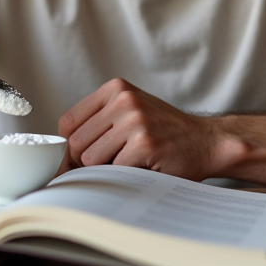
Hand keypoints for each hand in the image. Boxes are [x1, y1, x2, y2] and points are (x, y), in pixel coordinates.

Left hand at [58, 79, 221, 180]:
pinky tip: (142, 168)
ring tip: (130, 163)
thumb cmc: (164, 133)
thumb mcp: (129, 113)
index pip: (68, 122)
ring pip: (91, 159)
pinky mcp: (144, 143)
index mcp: (115, 89)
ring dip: (107, 170)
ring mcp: (134, 120)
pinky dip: (123, 177)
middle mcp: (124, 100)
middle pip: (76, 143)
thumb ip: (97, 124)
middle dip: (87, 162)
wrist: (206, 142)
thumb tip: (58, 156)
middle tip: (111, 165)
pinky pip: (113, 170)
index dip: (71, 145)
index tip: (83, 157)